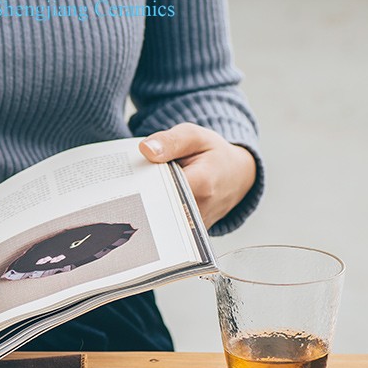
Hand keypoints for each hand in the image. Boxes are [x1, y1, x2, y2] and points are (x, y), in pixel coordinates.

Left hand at [139, 123, 256, 228]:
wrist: (238, 175)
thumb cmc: (214, 154)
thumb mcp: (194, 137)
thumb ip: (170, 141)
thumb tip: (145, 150)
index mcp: (202, 184)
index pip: (163, 189)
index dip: (144, 182)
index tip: (130, 177)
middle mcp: (202, 208)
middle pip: (162, 208)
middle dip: (145, 196)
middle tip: (133, 183)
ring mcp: (199, 223)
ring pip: (165, 220)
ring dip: (152, 206)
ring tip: (147, 189)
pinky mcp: (195, 231)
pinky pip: (172, 227)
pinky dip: (161, 214)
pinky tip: (157, 199)